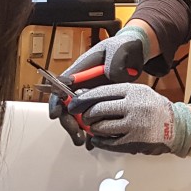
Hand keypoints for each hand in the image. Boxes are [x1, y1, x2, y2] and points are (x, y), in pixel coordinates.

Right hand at [48, 27, 148, 145]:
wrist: (134, 54)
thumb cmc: (122, 49)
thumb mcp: (118, 51)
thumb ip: (114, 64)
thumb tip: (111, 76)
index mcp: (80, 71)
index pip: (60, 87)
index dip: (55, 102)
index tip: (56, 114)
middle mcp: (82, 85)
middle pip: (67, 106)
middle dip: (68, 122)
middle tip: (76, 133)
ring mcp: (91, 95)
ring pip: (78, 115)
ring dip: (78, 129)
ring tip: (83, 141)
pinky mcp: (101, 103)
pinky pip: (93, 118)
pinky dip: (93, 130)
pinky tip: (94, 141)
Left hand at [67, 83, 190, 155]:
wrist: (177, 127)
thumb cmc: (156, 109)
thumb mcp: (140, 93)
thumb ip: (118, 94)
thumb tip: (88, 97)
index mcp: (134, 92)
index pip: (101, 92)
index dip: (84, 99)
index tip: (75, 103)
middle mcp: (134, 106)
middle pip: (98, 110)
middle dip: (87, 115)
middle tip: (84, 117)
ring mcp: (134, 125)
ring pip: (101, 127)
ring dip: (94, 128)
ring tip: (96, 127)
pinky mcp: (134, 141)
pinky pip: (108, 143)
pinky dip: (99, 141)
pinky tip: (98, 139)